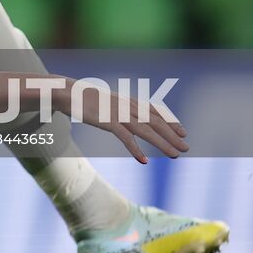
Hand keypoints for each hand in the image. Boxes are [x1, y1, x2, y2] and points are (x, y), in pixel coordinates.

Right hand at [56, 82, 188, 163]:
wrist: (66, 92)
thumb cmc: (82, 98)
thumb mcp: (104, 101)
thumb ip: (116, 107)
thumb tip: (122, 115)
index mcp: (126, 101)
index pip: (154, 110)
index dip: (170, 121)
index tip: (183, 131)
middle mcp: (126, 106)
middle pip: (154, 121)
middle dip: (172, 134)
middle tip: (186, 147)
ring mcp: (117, 114)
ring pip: (145, 130)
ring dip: (162, 143)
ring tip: (175, 155)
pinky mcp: (107, 122)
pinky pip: (124, 137)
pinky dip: (135, 149)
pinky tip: (143, 160)